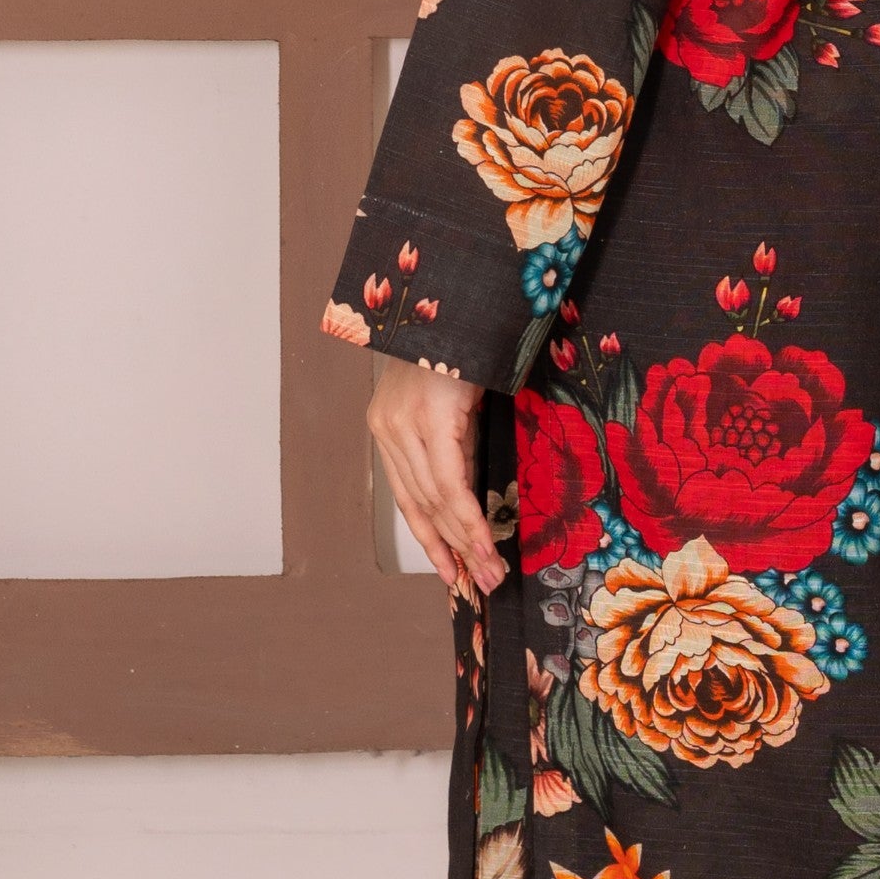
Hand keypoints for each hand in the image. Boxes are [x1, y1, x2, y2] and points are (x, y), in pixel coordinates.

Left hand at [369, 356, 501, 597]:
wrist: (464, 296)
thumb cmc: (465, 346)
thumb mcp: (455, 403)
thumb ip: (455, 445)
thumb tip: (468, 496)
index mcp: (387, 423)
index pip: (407, 495)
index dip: (431, 539)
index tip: (452, 572)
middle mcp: (388, 425)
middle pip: (421, 504)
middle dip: (454, 549)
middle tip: (483, 582)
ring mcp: (403, 422)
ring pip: (434, 500)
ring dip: (467, 542)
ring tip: (491, 572)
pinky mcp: (428, 419)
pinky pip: (449, 482)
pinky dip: (469, 518)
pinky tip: (485, 542)